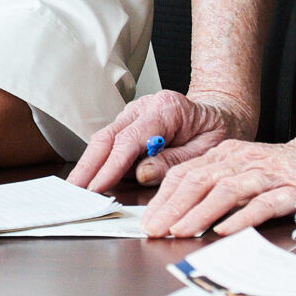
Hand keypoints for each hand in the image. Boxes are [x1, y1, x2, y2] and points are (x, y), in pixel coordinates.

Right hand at [68, 90, 249, 192]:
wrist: (221, 114)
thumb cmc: (217, 131)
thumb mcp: (207, 150)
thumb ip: (174, 162)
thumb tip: (141, 174)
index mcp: (167, 108)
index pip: (131, 139)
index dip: (111, 165)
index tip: (97, 186)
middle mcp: (145, 106)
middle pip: (109, 136)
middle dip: (89, 165)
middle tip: (74, 189)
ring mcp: (134, 113)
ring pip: (104, 138)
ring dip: (90, 164)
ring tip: (77, 188)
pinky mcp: (130, 123)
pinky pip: (111, 141)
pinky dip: (99, 161)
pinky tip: (90, 178)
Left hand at [138, 137, 295, 237]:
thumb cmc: (273, 169)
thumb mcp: (236, 169)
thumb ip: (210, 184)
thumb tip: (173, 212)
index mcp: (224, 155)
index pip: (186, 174)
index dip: (164, 197)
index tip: (148, 219)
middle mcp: (241, 161)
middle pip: (200, 181)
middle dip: (174, 207)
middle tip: (155, 228)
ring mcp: (266, 174)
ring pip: (226, 191)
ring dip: (200, 213)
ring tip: (181, 231)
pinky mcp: (291, 190)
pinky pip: (263, 204)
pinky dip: (242, 217)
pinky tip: (225, 231)